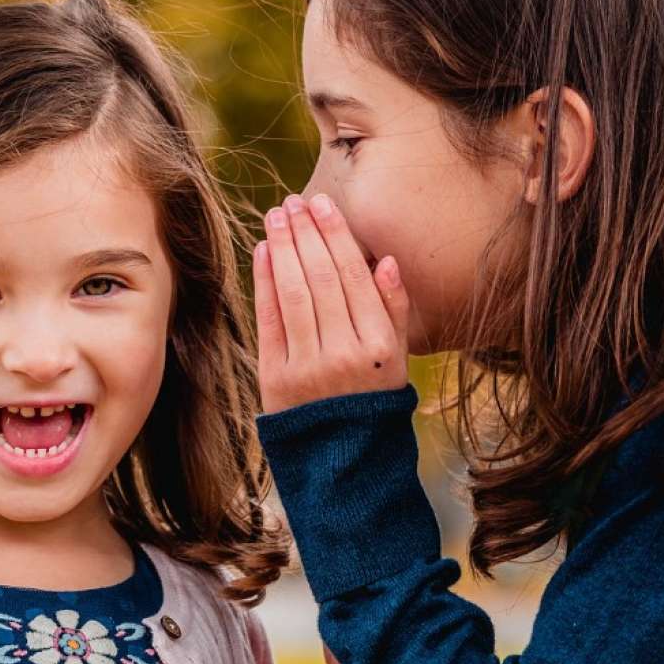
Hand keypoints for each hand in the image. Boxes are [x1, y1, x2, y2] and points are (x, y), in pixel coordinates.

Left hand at [254, 193, 408, 413]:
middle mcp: (345, 355)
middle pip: (321, 278)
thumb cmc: (372, 399)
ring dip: (283, 247)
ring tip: (277, 216)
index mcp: (380, 347)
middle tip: (294, 201)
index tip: (323, 204)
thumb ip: (395, 309)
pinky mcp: (276, 379)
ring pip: (294, 293)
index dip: (336, 235)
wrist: (343, 462)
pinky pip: (269, 320)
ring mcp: (308, 367)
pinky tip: (264, 251)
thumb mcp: (399, 359)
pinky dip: (264, 282)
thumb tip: (386, 260)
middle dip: (306, 233)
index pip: (355, 277)